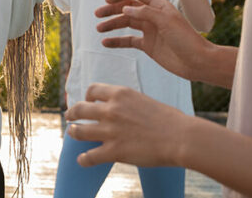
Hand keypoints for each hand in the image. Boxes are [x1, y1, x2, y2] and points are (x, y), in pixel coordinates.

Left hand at [64, 83, 190, 166]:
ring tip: (72, 134)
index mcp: (121, 94)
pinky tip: (82, 160)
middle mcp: (111, 110)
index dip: (86, 96)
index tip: (86, 101)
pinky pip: (90, 156)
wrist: (181, 137)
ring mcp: (111, 131)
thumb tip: (121, 108)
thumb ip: (128, 103)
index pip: (93, 90)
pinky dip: (83, 159)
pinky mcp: (114, 151)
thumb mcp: (145, 100)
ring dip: (74, 133)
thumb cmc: (170, 120)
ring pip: (79, 131)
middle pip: (80, 109)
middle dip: (72, 113)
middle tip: (70, 117)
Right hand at [94, 0, 211, 80]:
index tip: (108, 0)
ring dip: (112, 24)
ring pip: (126, 23)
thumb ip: (145, 13)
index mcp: (159, 6)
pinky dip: (117, 41)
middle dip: (112, 9)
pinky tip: (106, 42)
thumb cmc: (187, 39)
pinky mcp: (148, 45)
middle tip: (98, 14)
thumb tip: (125, 8)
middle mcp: (153, 16)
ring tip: (99, 28)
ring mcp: (150, 30)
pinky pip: (129, 41)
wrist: (198, 62)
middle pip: (128, 7)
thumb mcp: (167, 21)